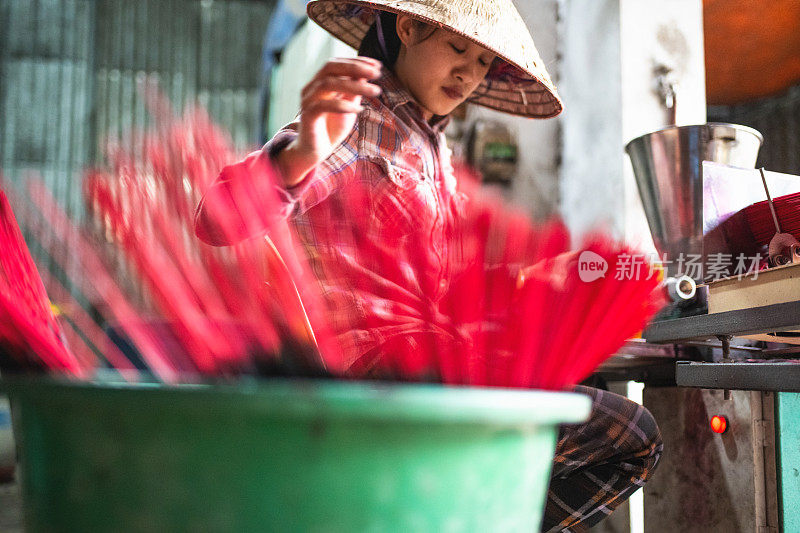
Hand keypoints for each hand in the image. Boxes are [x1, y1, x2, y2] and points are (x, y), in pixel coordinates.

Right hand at [277, 57, 382, 185]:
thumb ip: (354, 93)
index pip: (336, 64)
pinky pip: (324, 105)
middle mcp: (311, 88)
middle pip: (330, 67)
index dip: (356, 61)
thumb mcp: (348, 108)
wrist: (314, 152)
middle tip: (377, 73)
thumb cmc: (331, 128)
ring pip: (328, 84)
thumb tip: (365, 75)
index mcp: (320, 82)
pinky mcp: (307, 115)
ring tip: (375, 91)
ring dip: (355, 86)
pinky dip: (343, 106)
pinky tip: (359, 110)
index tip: (377, 65)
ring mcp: (307, 100)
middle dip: (355, 67)